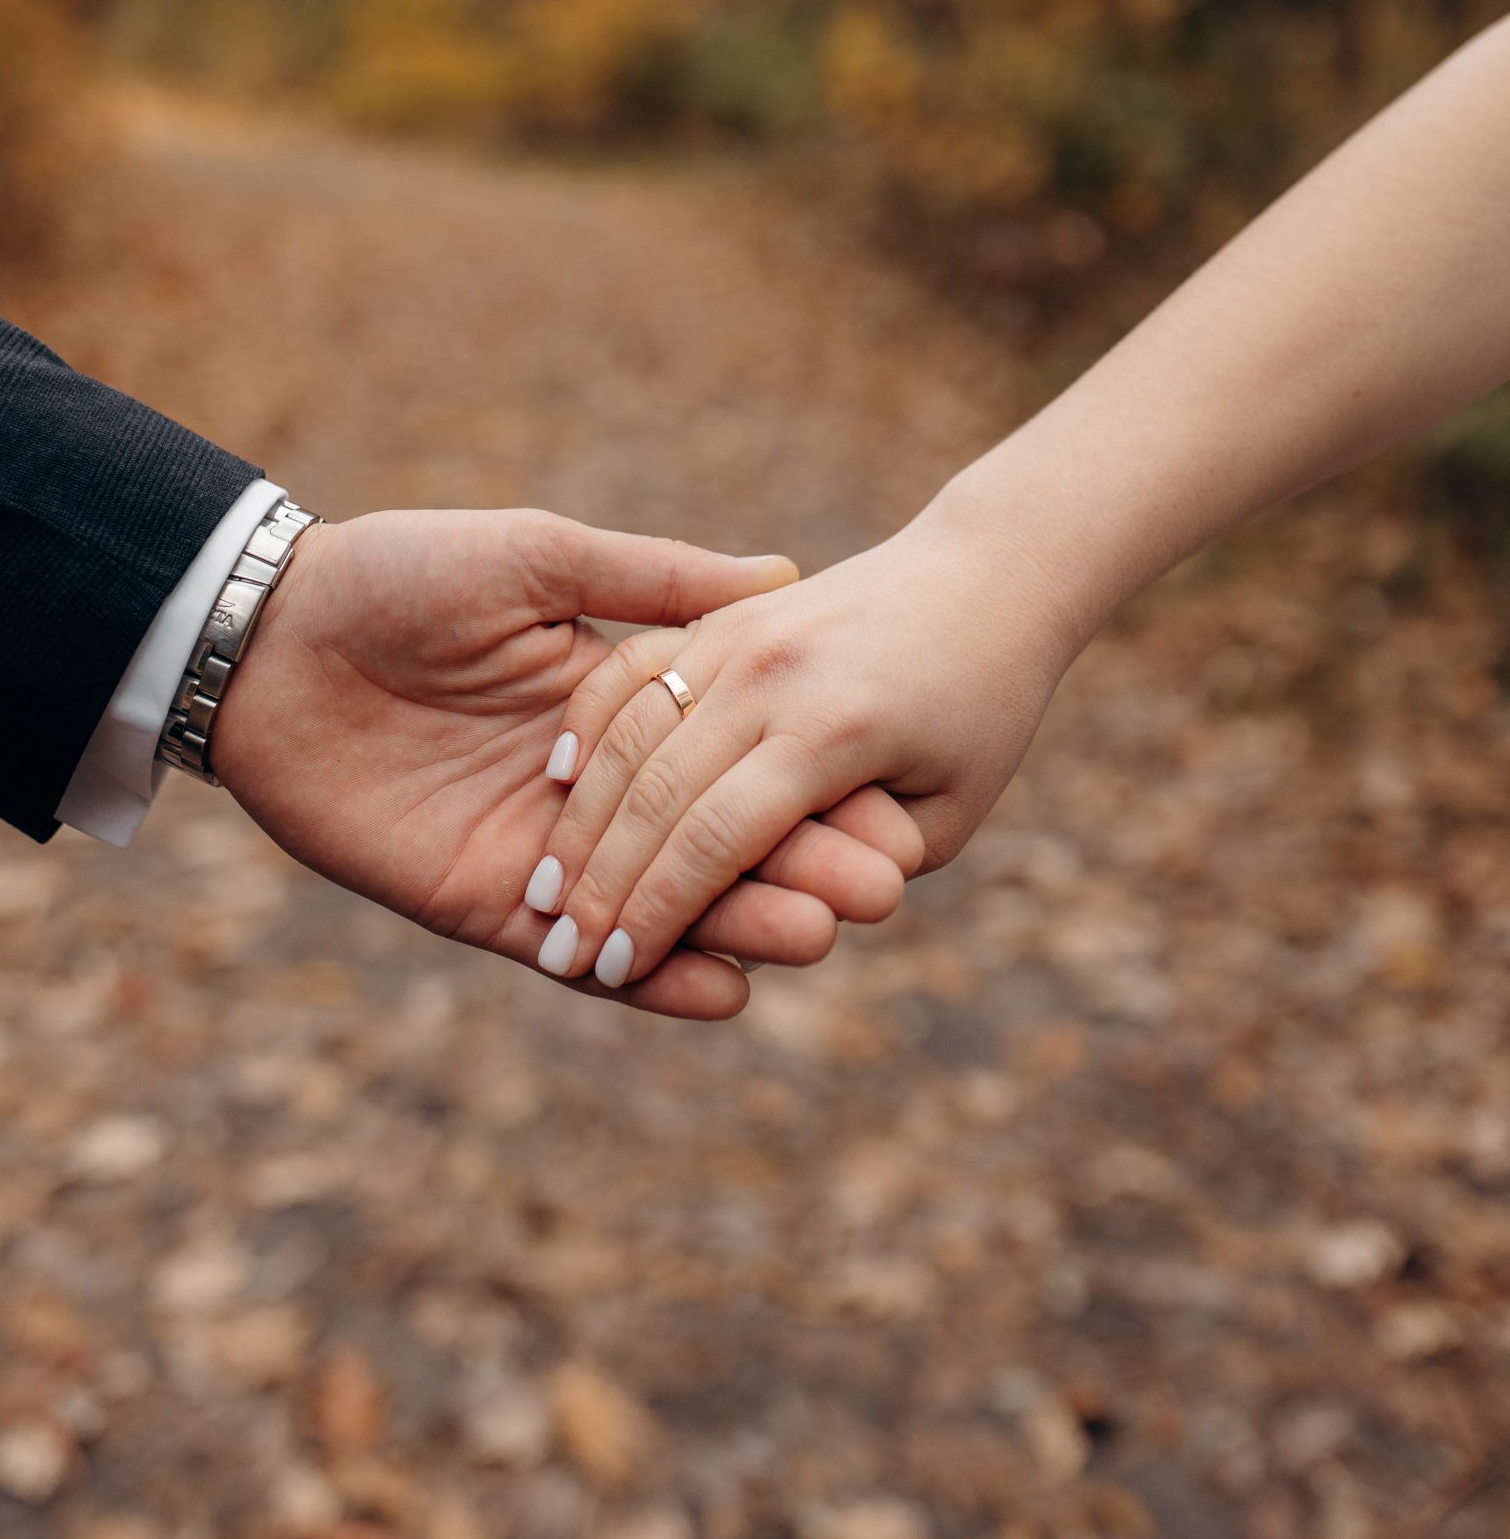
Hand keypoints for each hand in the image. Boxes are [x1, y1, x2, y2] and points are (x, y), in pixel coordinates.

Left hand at [209, 507, 922, 1019]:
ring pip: (659, 908)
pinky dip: (643, 982)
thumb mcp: (537, 558)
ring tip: (814, 940)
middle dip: (794, 867)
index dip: (807, 784)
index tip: (890, 801)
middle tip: (876, 892)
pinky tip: (718, 991)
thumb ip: (652, 581)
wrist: (268, 638)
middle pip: (713, 842)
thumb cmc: (397, 576)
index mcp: (615, 705)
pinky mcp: (481, 904)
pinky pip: (571, 957)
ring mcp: (541, 852)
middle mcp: (592, 790)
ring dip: (737, 928)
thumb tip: (779, 572)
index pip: (731, 757)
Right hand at [521, 484, 1082, 992]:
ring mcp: (745, 632)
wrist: (991, 569)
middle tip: (562, 946)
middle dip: (603, 879)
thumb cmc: (985, 708)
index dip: (659, 912)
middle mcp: (777, 674)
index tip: (614, 969)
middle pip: (660, 790)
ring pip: (633, 729)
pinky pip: (636, 666)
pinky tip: (565, 777)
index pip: (718, 839)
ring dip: (584, 812)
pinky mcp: (729, 613)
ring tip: (547, 884)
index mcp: (837, 730)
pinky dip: (594, 721)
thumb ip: (863, 864)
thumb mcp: (949, 808)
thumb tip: (785, 917)